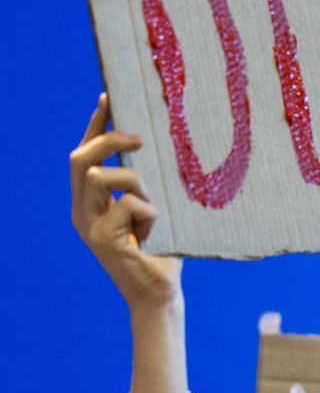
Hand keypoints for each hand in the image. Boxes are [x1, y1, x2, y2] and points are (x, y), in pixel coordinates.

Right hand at [71, 94, 179, 314]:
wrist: (159, 294)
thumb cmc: (163, 250)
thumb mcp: (154, 209)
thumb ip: (146, 184)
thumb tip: (159, 145)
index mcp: (90, 202)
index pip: (85, 154)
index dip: (96, 125)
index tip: (110, 98)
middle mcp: (82, 211)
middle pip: (82, 158)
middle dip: (110, 139)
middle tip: (141, 137)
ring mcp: (88, 225)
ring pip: (107, 177)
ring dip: (140, 185)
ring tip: (156, 211)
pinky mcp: (102, 238)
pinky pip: (132, 204)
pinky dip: (153, 214)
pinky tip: (156, 235)